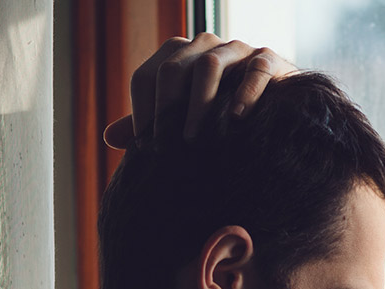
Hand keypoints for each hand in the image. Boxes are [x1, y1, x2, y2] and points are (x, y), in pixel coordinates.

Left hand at [103, 34, 297, 149]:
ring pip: (210, 65)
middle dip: (166, 110)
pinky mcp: (269, 58)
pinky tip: (236, 119)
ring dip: (198, 104)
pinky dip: (245, 92)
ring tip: (193, 138)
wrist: (276, 104)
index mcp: (178, 56)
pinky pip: (256, 68)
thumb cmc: (221, 111)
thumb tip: (108, 138)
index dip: (141, 111)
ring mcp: (238, 49)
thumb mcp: (182, 117)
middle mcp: (204, 46)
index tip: (145, 147)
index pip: (147, 76)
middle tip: (167, 148)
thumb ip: (150, 123)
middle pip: (173, 68)